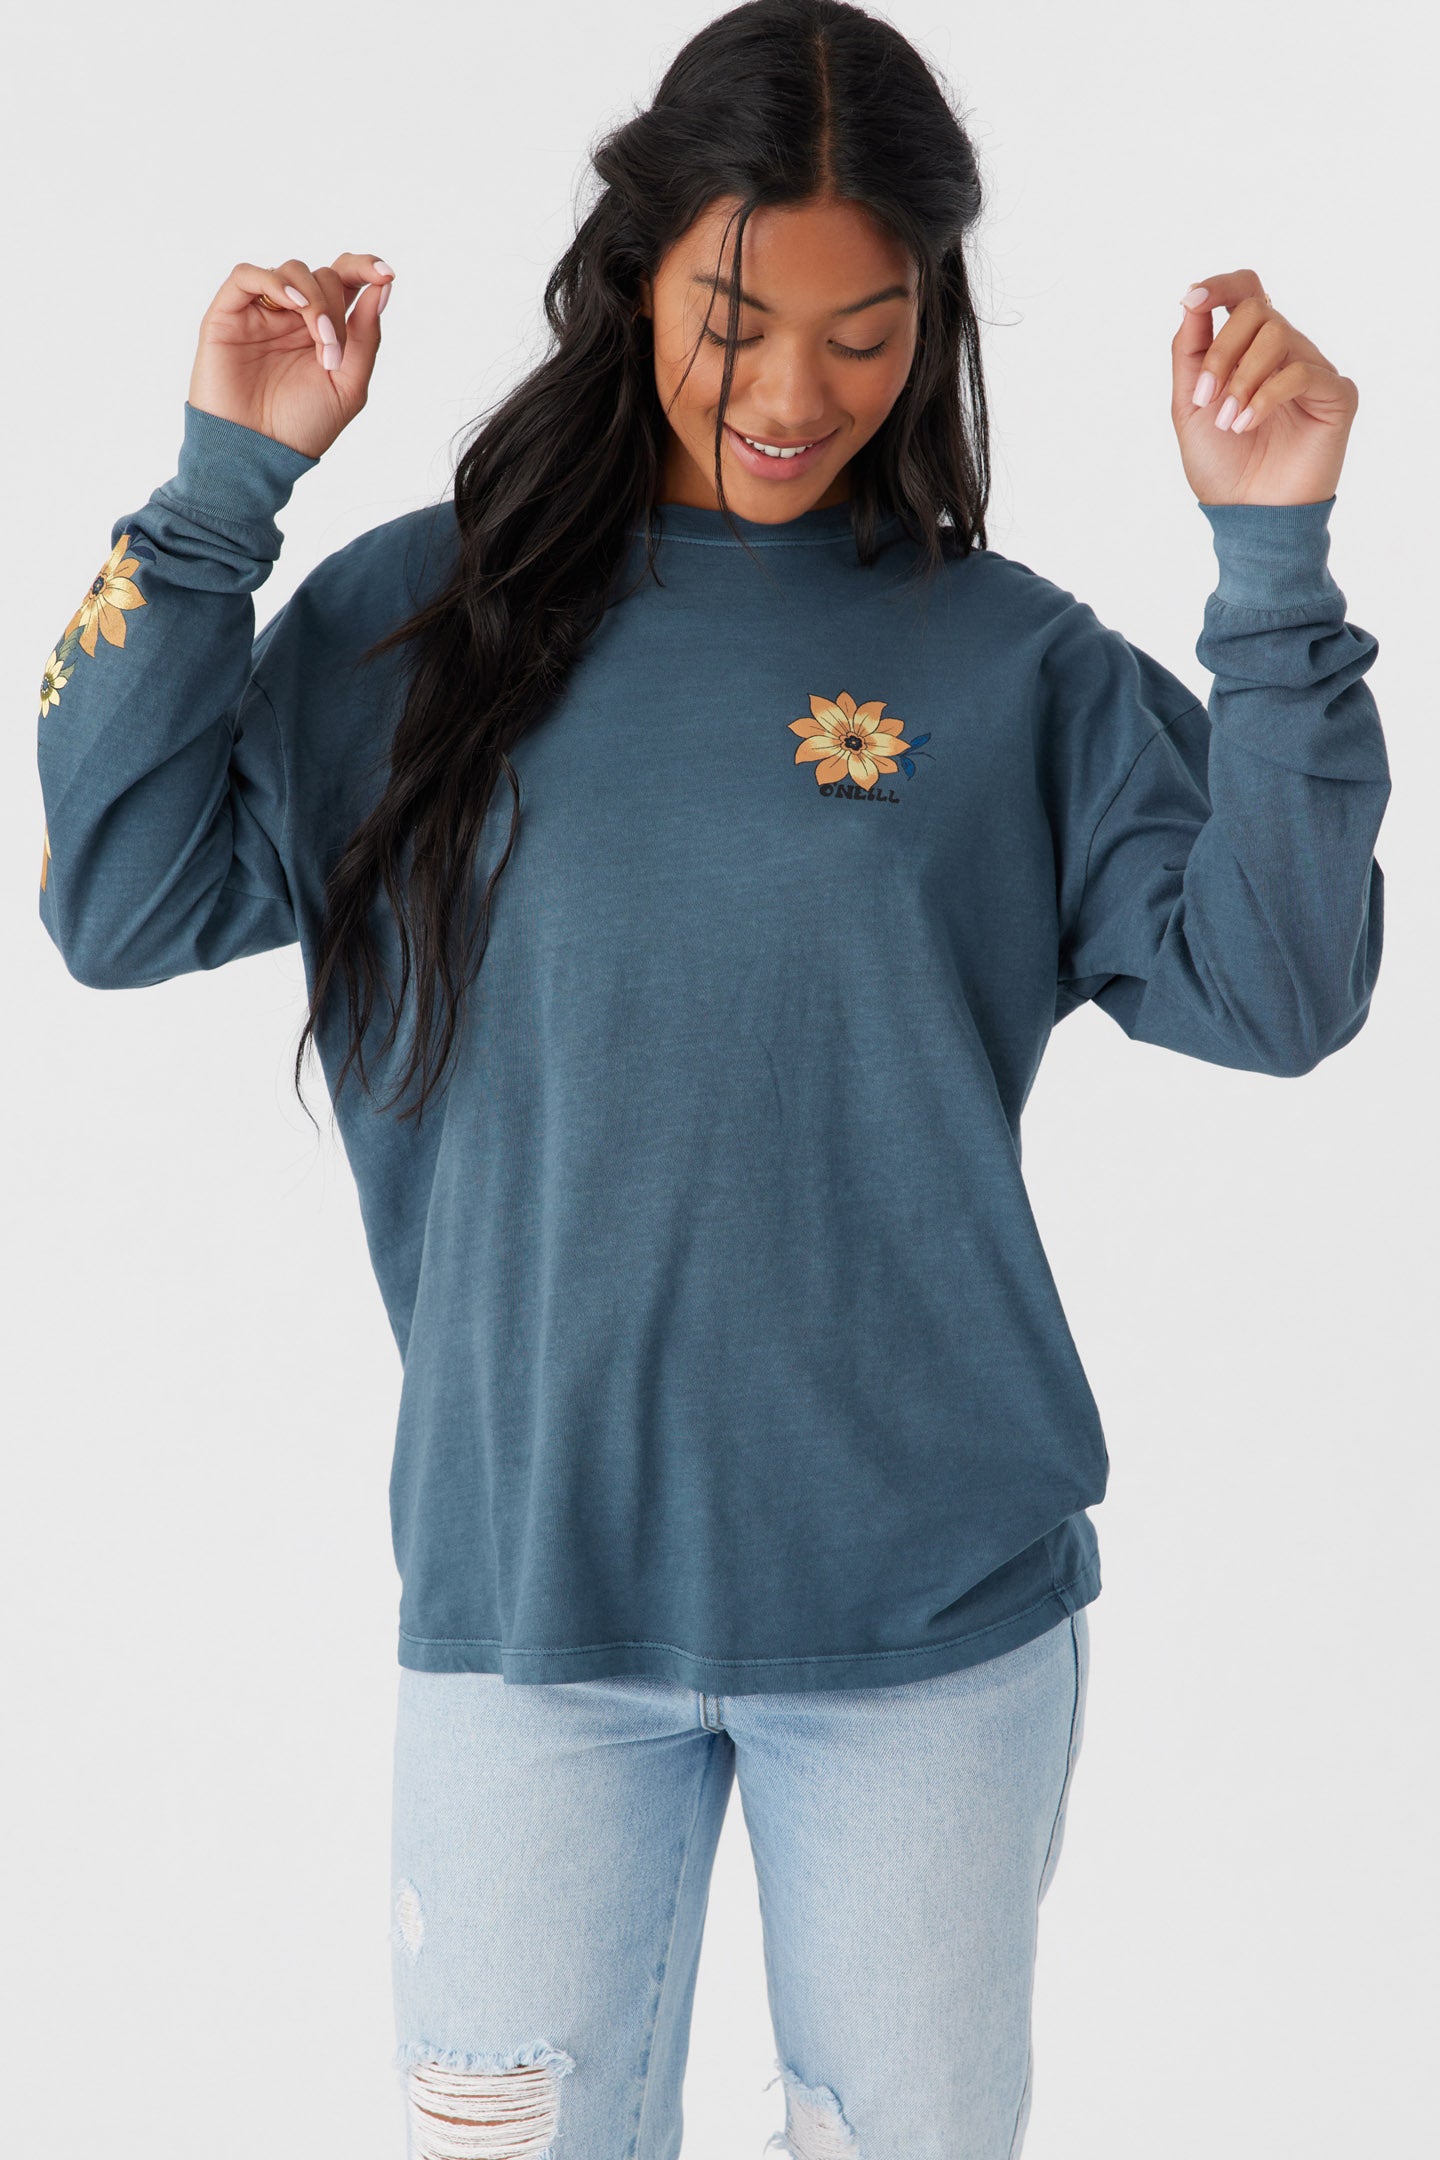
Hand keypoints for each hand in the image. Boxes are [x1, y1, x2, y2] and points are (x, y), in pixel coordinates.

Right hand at [187, 252, 394, 460]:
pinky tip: (292, 304)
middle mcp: (294, 317)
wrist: (258, 453)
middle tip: (333, 348)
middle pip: (324, 276)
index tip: (387, 275)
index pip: (346, 281)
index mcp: (324, 330)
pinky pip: (247, 274)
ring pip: (292, 270)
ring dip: (314, 298)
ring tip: (320, 339)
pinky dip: (274, 281)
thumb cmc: (301, 427)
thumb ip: (366, 337)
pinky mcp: (228, 314)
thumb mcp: (349, 386)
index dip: (366, 268)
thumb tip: (382, 289)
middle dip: (336, 306)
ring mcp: (262, 313)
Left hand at [1171, 268, 1356, 505]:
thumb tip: (1190, 301)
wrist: (1248, 515)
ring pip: (1277, 335)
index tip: (1191, 300)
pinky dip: (1266, 396)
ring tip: (1228, 423)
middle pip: (1256, 311)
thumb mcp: (1188, 405)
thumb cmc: (1220, 464)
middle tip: (1203, 399)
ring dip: (1242, 379)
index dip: (1221, 285)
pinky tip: (1248, 424)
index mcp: (1250, 350)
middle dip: (1221, 352)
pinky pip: (1301, 371)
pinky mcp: (1336, 394)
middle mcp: (1285, 352)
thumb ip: (1189, 352)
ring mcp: (1313, 370)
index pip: (1247, 291)